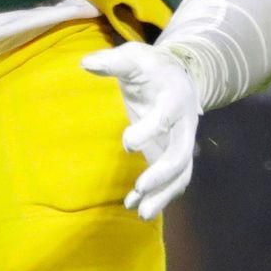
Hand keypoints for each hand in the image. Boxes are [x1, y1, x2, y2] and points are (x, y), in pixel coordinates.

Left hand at [82, 42, 200, 220]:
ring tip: (141, 213)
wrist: (177, 76)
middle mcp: (184, 124)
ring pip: (181, 174)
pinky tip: (136, 207)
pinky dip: (159, 196)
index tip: (127, 143)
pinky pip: (172, 182)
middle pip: (180, 153)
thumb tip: (85, 63)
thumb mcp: (134, 57)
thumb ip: (113, 61)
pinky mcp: (172, 155)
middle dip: (162, 173)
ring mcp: (181, 143)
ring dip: (163, 194)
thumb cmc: (151, 67)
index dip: (150, 130)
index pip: (167, 116)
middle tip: (139, 187)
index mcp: (174, 96)